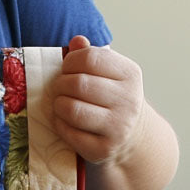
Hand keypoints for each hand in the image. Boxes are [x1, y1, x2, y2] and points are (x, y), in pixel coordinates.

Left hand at [51, 36, 145, 165]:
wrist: (131, 137)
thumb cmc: (113, 100)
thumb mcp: (109, 74)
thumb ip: (91, 56)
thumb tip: (77, 40)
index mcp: (129, 74)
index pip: (91, 57)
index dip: (70, 61)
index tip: (67, 68)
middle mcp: (128, 100)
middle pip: (79, 83)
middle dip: (60, 85)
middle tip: (59, 88)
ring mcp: (117, 127)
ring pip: (72, 109)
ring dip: (58, 105)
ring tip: (60, 104)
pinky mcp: (103, 148)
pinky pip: (69, 133)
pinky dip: (59, 125)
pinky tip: (63, 121)